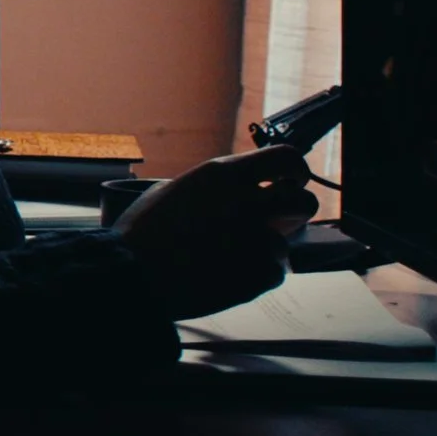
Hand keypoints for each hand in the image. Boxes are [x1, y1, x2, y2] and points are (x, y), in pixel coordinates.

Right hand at [114, 145, 320, 319]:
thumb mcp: (169, 192)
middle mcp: (247, 201)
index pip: (286, 158)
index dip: (294, 172)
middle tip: (274, 223)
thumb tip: (231, 189)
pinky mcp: (261, 273)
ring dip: (265, 250)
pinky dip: (256, 277)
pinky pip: (275, 272)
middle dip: (292, 213)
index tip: (288, 183)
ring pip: (285, 242)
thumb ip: (210, 187)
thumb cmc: (141, 235)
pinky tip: (227, 277)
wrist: (132, 278)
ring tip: (232, 258)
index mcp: (222, 175)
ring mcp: (258, 238)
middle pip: (304, 202)